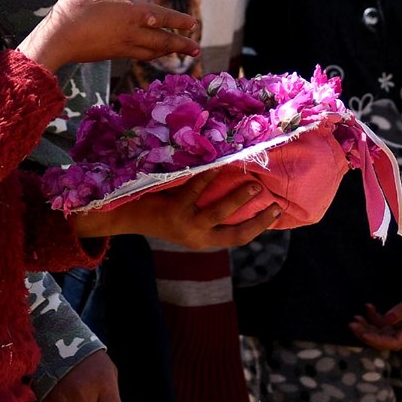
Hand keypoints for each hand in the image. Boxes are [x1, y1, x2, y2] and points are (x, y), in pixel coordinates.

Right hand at [18, 0, 198, 73]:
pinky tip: (152, 54)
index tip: (193, 24)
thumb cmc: (74, 9)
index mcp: (130, 13)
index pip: (161, 17)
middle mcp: (131, 32)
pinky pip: (140, 55)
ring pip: (152, 51)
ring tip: (180, 54)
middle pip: (162, 40)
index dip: (178, 21)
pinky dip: (152, 55)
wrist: (57, 40)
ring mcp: (123, 46)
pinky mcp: (113, 54)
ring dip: (168, 52)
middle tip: (197, 50)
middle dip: (181, 44)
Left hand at [68, 170, 282, 248]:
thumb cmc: (160, 208)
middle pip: (233, 232)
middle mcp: (196, 236)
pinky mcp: (172, 210)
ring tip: (251, 180)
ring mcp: (184, 224)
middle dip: (254, 216)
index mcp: (202, 239)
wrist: (123, 214)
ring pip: (217, 211)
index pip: (238, 238)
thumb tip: (238, 184)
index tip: (277, 211)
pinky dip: (207, 175)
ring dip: (236, 196)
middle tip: (268, 196)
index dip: (259, 226)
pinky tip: (217, 162)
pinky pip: (194, 189)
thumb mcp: (187, 214)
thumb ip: (208, 206)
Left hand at [350, 260, 401, 351]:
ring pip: (384, 330)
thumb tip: (386, 321)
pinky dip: (375, 315)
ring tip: (354, 318)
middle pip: (387, 339)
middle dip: (368, 334)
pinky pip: (387, 320)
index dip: (377, 340)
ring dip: (369, 326)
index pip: (395, 342)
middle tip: (352, 323)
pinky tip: (367, 306)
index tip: (361, 331)